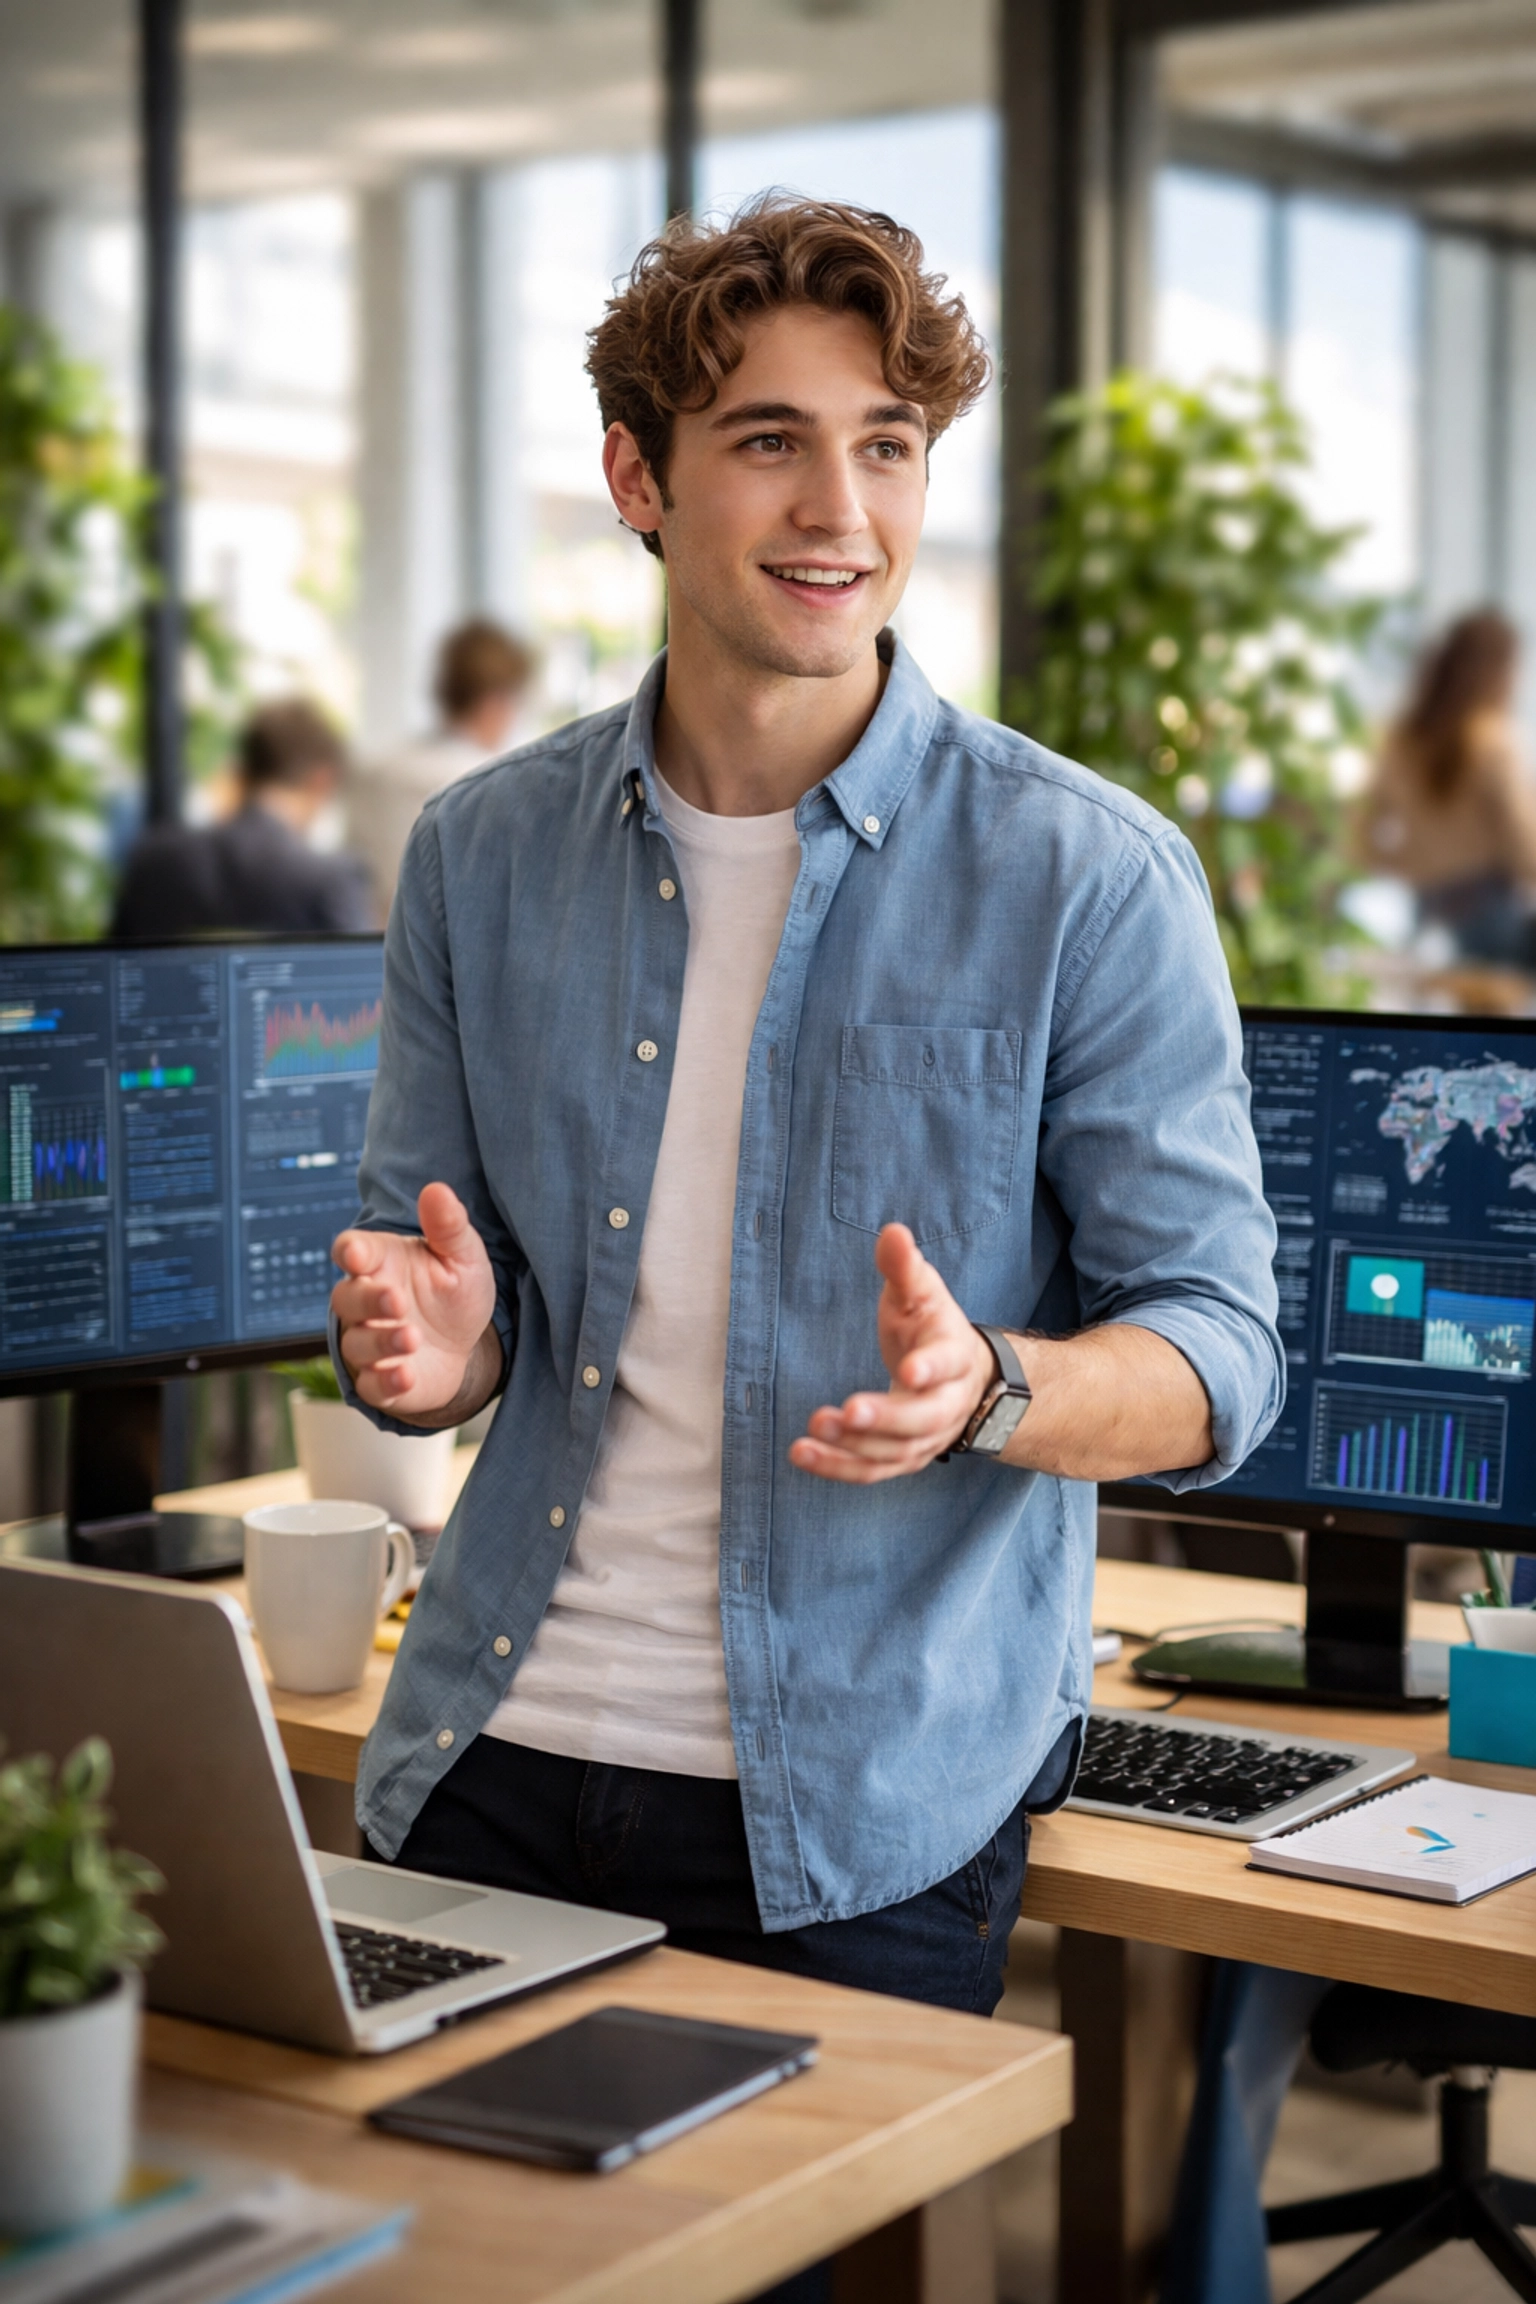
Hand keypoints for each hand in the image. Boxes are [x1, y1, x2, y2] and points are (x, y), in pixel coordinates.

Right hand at [331, 1183, 496, 1418]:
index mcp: (380, 1264)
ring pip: (357, 1344)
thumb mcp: (463, 1257)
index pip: (350, 1251)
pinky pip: (370, 1385)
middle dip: (368, 1300)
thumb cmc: (453, 1293)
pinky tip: (406, 1375)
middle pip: (346, 1299)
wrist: (467, 1347)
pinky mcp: (380, 1381)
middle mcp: (366, 1303)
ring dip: (381, 1342)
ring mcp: (370, 1343)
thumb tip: (437, 1189)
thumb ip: (449, 1226)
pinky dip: (385, 1382)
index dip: (349, 1252)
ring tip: (412, 1338)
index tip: (356, 1255)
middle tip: (396, 1301)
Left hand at [789, 1224, 996, 1483]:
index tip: (907, 1368)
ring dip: (854, 1444)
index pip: (948, 1364)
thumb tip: (893, 1231)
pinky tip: (802, 1452)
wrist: (962, 1378)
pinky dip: (836, 1467)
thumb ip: (904, 1267)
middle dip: (887, 1417)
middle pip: (924, 1419)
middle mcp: (947, 1404)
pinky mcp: (901, 1458)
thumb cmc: (930, 1327)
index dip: (931, 1367)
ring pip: (895, 1451)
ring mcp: (926, 1438)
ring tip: (815, 1425)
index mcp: (954, 1356)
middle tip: (848, 1410)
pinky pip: (870, 1471)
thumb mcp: (920, 1292)